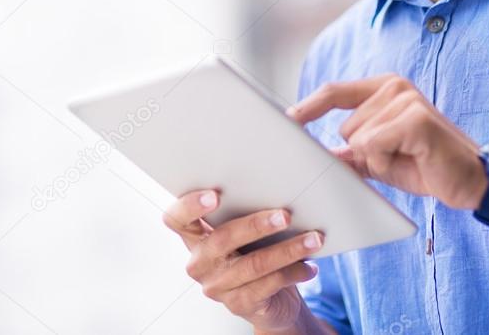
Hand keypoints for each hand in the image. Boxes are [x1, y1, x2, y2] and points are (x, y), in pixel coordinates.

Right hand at [162, 189, 324, 331]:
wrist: (271, 301)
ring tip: (313, 239)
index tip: (214, 195)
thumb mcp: (246, 233)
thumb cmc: (256, 254)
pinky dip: (294, 272)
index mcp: (195, 238)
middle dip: (256, 225)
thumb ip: (245, 210)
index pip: (176, 219)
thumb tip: (278, 183)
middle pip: (221, 239)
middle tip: (285, 215)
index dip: (189, 206)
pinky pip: (268, 285)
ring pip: (253, 264)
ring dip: (288, 250)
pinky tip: (310, 266)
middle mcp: (200, 263)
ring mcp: (217, 286)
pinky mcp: (239, 304)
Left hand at [287, 73, 486, 209]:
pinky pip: (374, 145)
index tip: (286, 120)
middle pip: (345, 127)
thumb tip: (316, 156)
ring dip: (378, 160)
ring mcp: (406, 99)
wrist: (471, 181)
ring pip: (358, 139)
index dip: (308, 107)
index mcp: (384, 89)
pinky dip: (386, 161)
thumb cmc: (426, 165)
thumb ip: (350, 152)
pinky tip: (413, 159)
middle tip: (398, 157)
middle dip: (363, 153)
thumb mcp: (380, 159)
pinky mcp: (415, 118)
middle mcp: (395, 86)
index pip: (335, 92)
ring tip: (409, 158)